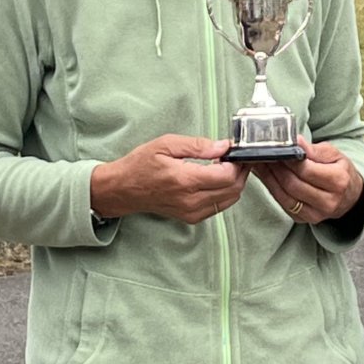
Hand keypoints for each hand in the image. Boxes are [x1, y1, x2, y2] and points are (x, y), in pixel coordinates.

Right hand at [91, 134, 245, 222]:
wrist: (123, 189)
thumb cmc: (141, 165)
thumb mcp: (166, 144)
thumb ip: (197, 145)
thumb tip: (222, 146)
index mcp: (185, 180)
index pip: (227, 175)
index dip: (236, 162)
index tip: (233, 151)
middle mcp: (191, 200)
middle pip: (233, 189)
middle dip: (240, 172)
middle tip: (233, 158)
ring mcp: (192, 212)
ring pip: (230, 199)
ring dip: (234, 182)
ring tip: (223, 167)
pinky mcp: (192, 218)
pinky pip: (219, 206)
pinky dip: (224, 192)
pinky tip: (214, 179)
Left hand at [248, 141, 363, 226]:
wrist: (349, 196)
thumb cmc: (340, 171)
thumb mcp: (334, 155)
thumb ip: (314, 149)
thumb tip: (296, 141)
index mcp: (338, 181)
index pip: (306, 170)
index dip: (289, 159)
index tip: (277, 148)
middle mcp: (329, 201)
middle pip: (293, 184)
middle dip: (275, 168)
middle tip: (264, 154)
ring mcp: (316, 214)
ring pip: (285, 196)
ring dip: (269, 178)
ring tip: (261, 163)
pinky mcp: (304, 219)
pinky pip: (283, 204)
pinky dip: (272, 188)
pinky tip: (265, 176)